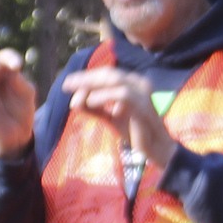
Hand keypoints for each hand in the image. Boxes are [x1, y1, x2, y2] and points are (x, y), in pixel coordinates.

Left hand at [64, 66, 178, 166]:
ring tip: (77, 97)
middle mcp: (138, 83)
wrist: (155, 148)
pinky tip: (91, 102)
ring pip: (114, 80)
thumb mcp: (110, 117)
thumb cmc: (135, 131)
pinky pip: (122, 95)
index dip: (86, 76)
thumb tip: (74, 102)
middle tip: (67, 85)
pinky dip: (104, 97)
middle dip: (85, 78)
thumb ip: (95, 109)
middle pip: (108, 74)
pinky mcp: (143, 104)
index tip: (68, 84)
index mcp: (132, 83)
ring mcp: (142, 92)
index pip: (107, 74)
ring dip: (92, 86)